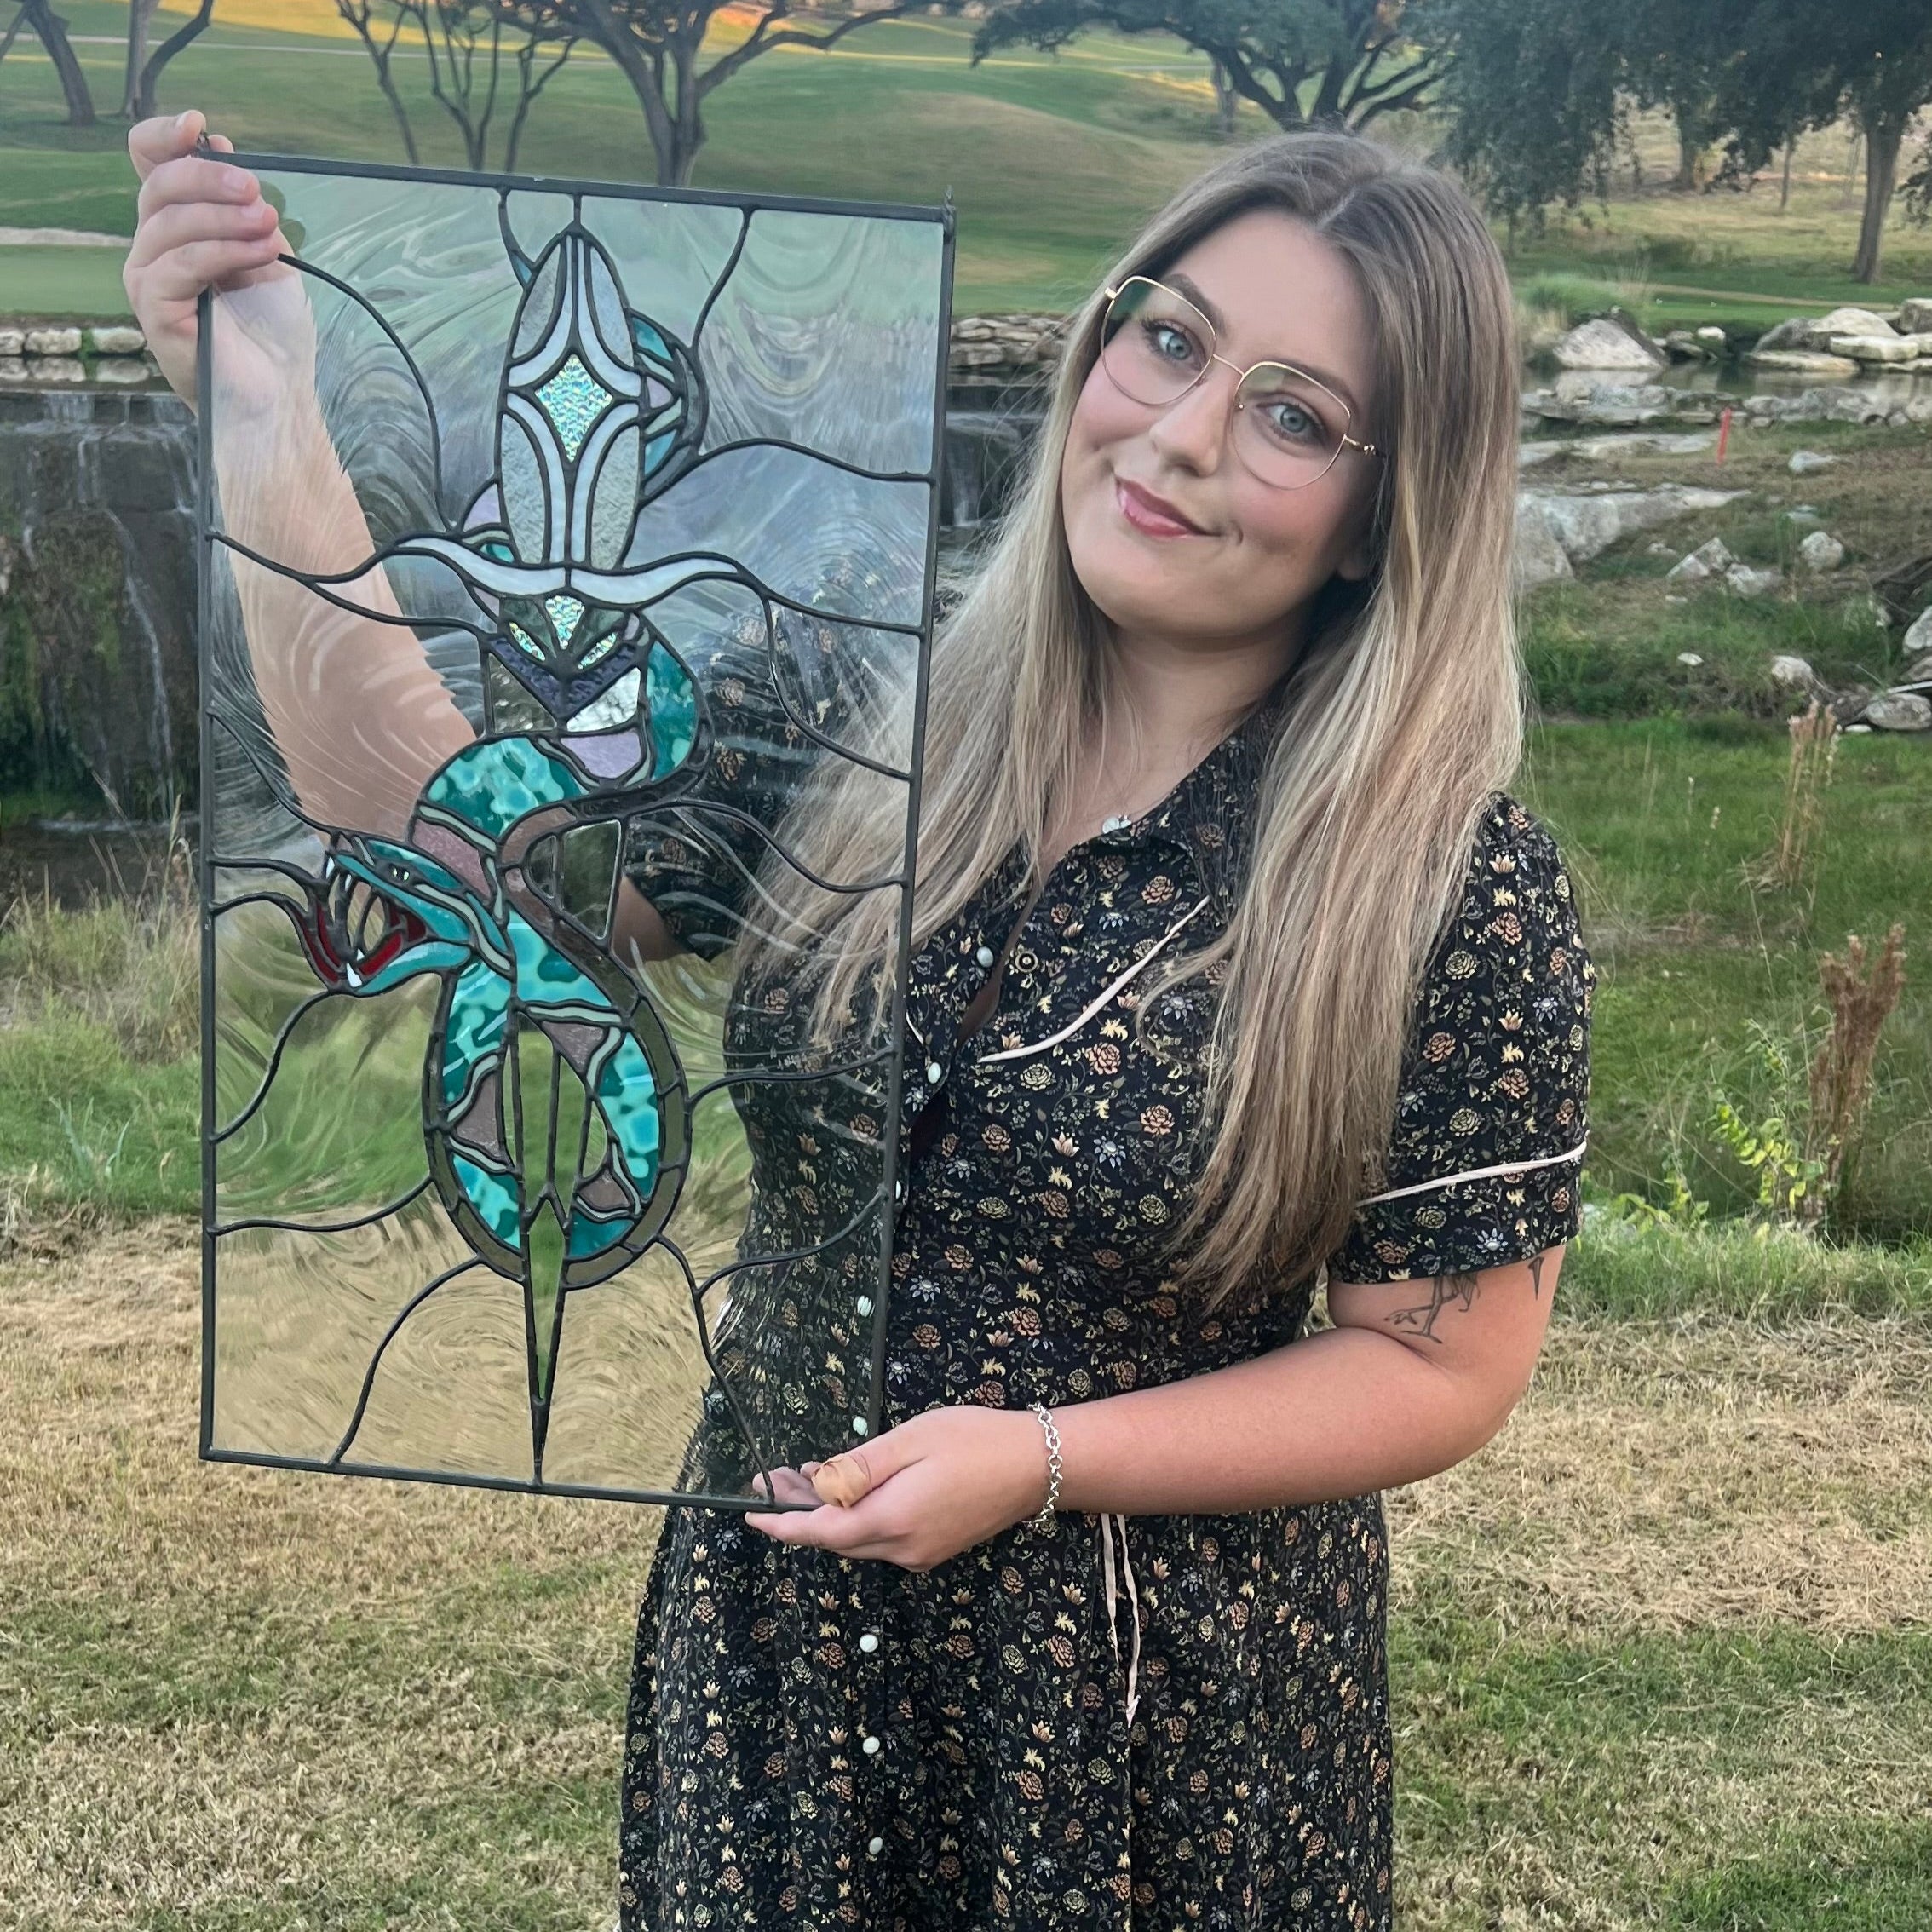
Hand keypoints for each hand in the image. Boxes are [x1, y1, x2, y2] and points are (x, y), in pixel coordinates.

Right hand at [124, 109, 299, 408]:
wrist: (278, 391)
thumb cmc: (270, 328)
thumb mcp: (266, 251)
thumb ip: (244, 205)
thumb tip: (220, 147)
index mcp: (176, 225)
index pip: (149, 165)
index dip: (163, 138)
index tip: (197, 126)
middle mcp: (152, 247)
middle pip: (159, 186)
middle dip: (208, 178)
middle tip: (255, 190)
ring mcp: (147, 278)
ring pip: (171, 224)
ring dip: (225, 218)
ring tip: (267, 225)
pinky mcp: (154, 308)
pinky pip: (182, 264)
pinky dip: (224, 251)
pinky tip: (260, 252)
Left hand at [744, 1406, 1052, 1570]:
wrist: (1038, 1466)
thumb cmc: (973, 1441)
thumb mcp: (910, 1440)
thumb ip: (859, 1468)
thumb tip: (818, 1489)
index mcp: (891, 1521)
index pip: (821, 1533)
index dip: (782, 1526)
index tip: (751, 1515)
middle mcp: (902, 1548)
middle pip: (836, 1537)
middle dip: (799, 1511)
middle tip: (773, 1477)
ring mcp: (920, 1553)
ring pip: (858, 1538)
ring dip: (828, 1510)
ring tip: (805, 1474)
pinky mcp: (934, 1547)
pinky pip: (882, 1536)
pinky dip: (858, 1514)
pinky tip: (850, 1485)